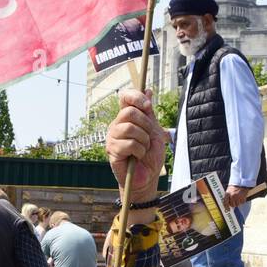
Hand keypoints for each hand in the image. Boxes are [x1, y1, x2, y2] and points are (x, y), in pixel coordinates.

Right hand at [106, 89, 166, 206]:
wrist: (148, 176)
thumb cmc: (150, 155)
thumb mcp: (154, 130)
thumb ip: (149, 112)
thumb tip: (148, 90)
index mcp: (126, 117)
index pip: (125, 97)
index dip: (136, 97)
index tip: (148, 106)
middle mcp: (117, 125)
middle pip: (129, 112)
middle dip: (145, 124)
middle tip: (148, 137)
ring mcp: (113, 137)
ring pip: (129, 128)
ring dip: (143, 140)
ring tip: (143, 149)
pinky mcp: (112, 151)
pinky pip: (129, 144)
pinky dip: (139, 151)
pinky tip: (138, 156)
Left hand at [223, 184, 246, 209]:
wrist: (241, 183)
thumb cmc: (234, 187)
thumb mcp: (228, 190)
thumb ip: (227, 197)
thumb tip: (227, 205)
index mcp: (227, 193)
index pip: (225, 203)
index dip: (226, 207)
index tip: (227, 209)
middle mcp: (232, 196)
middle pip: (232, 205)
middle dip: (233, 204)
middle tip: (234, 202)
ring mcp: (238, 197)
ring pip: (237, 204)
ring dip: (238, 203)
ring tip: (238, 199)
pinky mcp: (243, 197)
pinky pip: (242, 203)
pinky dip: (242, 201)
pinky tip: (241, 197)